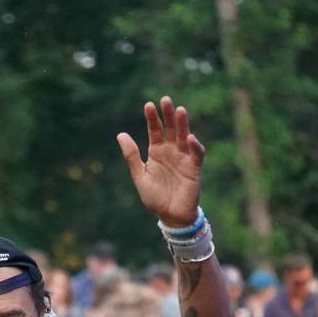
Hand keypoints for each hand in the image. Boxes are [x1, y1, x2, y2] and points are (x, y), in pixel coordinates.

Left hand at [117, 96, 205, 226]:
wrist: (170, 216)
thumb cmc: (155, 197)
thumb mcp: (140, 176)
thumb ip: (132, 156)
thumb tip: (120, 135)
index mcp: (157, 152)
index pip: (155, 130)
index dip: (152, 118)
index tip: (148, 105)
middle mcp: (171, 151)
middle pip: (171, 129)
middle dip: (168, 115)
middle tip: (165, 100)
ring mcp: (184, 158)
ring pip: (184, 136)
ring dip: (183, 124)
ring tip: (180, 110)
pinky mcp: (194, 168)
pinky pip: (196, 154)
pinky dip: (194, 146)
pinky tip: (189, 138)